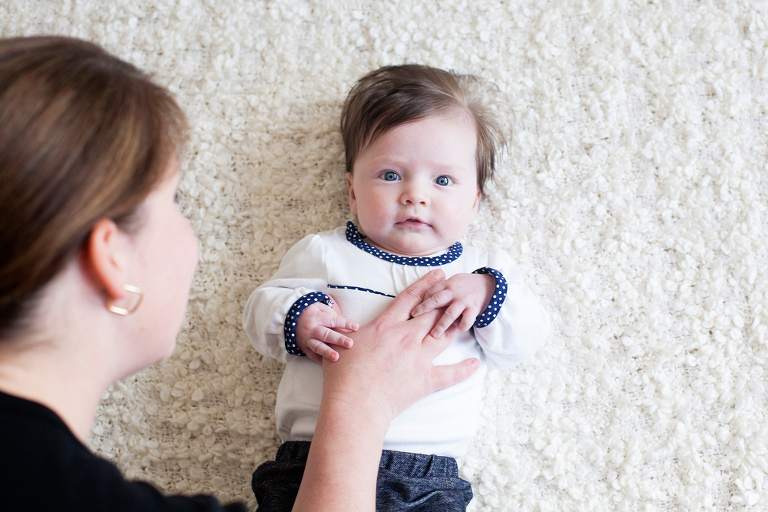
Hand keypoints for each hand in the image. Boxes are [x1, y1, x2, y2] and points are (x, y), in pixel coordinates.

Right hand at [296, 299, 358, 362]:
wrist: (290, 318)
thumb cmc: (311, 312)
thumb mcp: (320, 307)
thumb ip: (332, 314)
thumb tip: (346, 324)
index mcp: (317, 317)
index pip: (333, 320)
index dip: (345, 323)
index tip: (356, 327)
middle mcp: (311, 329)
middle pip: (326, 335)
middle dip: (338, 340)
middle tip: (350, 344)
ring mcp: (307, 339)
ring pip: (318, 347)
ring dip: (327, 352)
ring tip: (337, 358)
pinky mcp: (304, 348)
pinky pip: (312, 355)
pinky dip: (320, 359)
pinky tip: (329, 365)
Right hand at [321, 269, 480, 423]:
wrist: (355, 403)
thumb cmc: (342, 376)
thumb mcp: (339, 342)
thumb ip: (340, 322)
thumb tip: (328, 304)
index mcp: (385, 326)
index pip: (410, 298)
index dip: (425, 285)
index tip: (438, 276)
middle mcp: (405, 337)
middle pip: (431, 312)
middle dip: (445, 299)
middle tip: (456, 290)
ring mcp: (418, 358)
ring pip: (443, 335)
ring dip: (454, 326)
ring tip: (464, 319)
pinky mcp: (426, 380)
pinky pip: (450, 373)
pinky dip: (464, 369)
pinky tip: (475, 364)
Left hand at [410, 272, 494, 337]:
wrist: (486, 285)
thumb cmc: (464, 286)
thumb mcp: (451, 282)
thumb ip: (439, 290)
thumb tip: (420, 299)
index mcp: (446, 285)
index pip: (430, 291)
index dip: (421, 300)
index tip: (413, 309)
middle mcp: (453, 292)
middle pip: (436, 300)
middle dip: (424, 308)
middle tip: (414, 317)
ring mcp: (463, 300)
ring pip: (450, 313)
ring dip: (441, 324)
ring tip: (434, 334)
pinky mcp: (473, 308)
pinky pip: (467, 319)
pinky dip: (463, 325)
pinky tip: (459, 330)